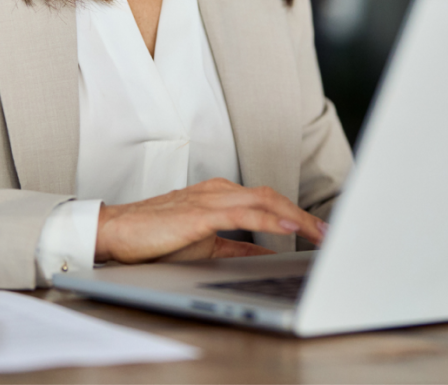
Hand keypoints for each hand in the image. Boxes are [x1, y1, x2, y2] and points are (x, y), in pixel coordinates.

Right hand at [94, 178, 328, 263]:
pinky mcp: (200, 212)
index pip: (269, 201)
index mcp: (221, 195)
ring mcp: (211, 198)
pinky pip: (243, 212)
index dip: (297, 214)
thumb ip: (237, 249)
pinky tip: (288, 228)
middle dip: (304, 215)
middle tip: (329, 232)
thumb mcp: (207, 245)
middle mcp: (220, 190)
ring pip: (265, 200)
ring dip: (296, 217)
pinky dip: (269, 219)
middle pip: (273, 197)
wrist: (117, 232)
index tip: (320, 231)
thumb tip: (267, 257)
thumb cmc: (156, 237)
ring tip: (319, 232)